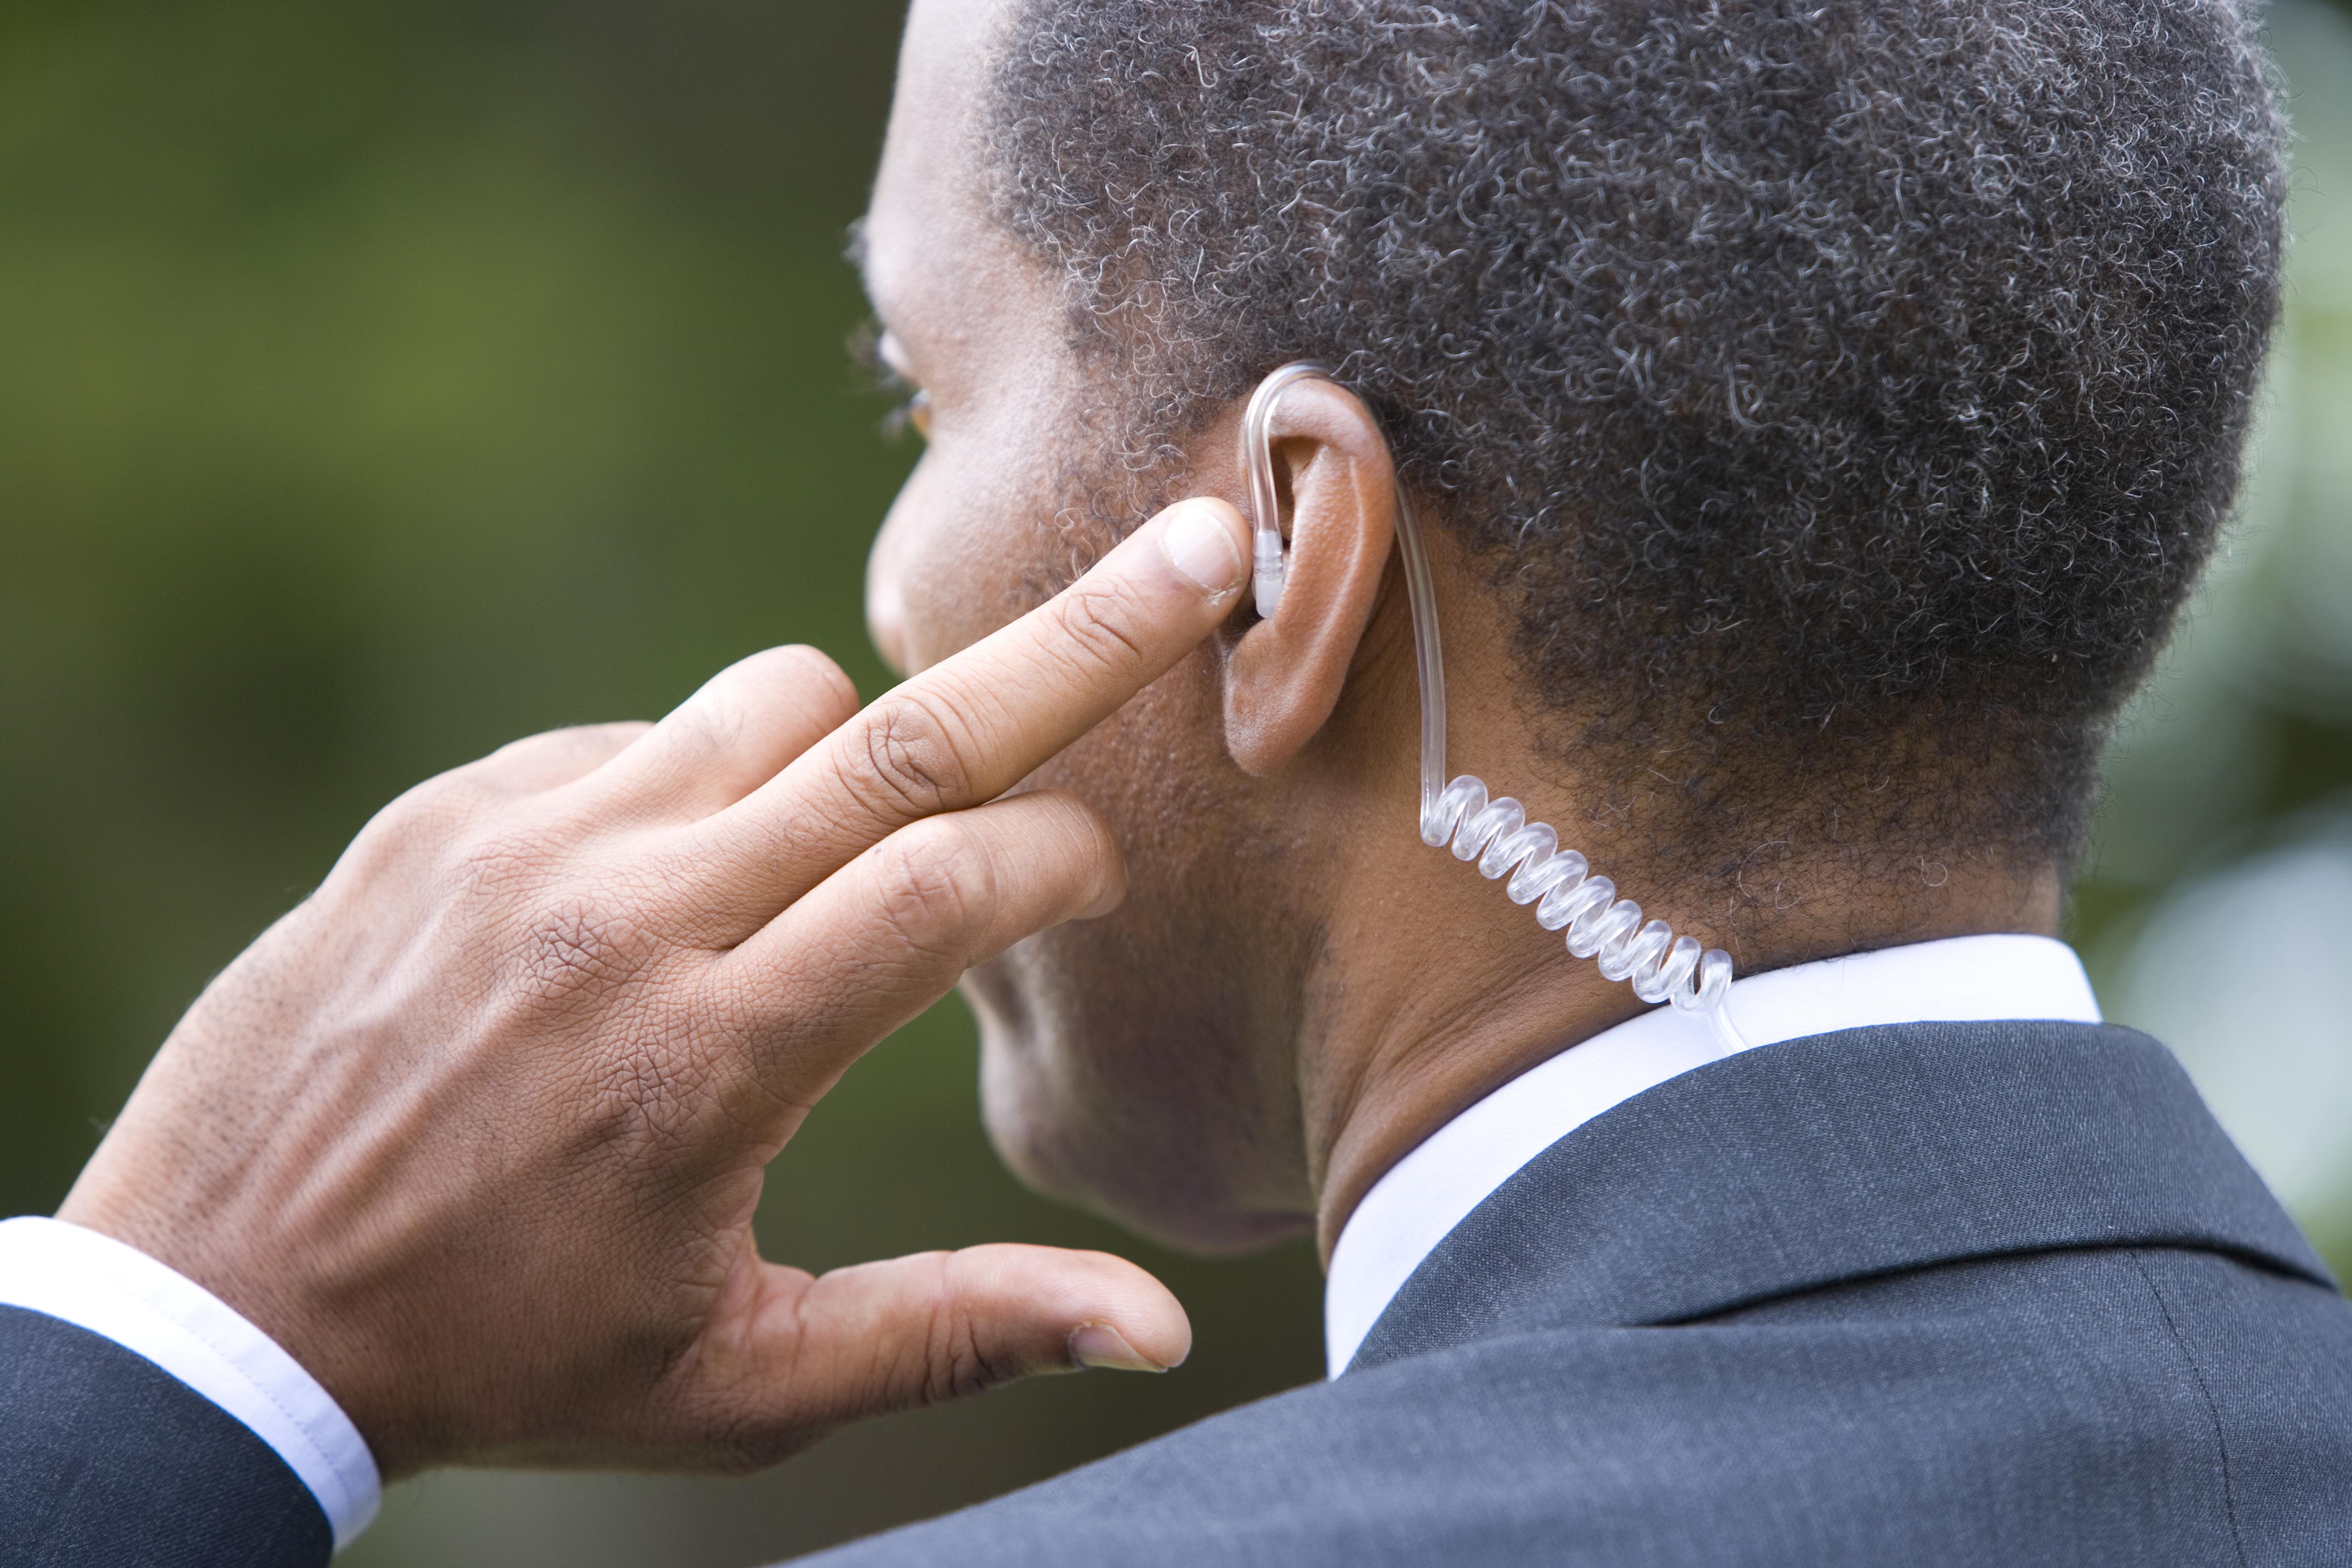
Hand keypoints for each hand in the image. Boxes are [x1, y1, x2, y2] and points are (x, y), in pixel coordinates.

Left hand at [59, 498, 1250, 1477]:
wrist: (223, 1310)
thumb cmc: (507, 1359)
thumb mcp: (739, 1385)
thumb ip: (955, 1332)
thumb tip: (1158, 1327)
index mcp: (712, 1067)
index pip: (952, 891)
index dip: (1066, 865)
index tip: (1097, 880)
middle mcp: (626, 922)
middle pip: (900, 741)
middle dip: (1078, 641)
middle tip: (1195, 545)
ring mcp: (525, 845)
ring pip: (771, 700)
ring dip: (862, 743)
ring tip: (843, 847)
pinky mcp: (446, 813)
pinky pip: (637, 736)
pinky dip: (705, 781)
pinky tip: (672, 893)